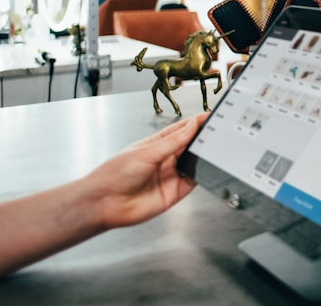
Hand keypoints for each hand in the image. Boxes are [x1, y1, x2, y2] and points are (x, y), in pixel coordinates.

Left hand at [82, 113, 205, 230]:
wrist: (105, 204)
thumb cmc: (114, 174)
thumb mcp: (147, 152)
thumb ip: (173, 141)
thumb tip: (192, 125)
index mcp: (155, 144)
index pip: (180, 130)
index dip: (194, 123)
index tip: (209, 116)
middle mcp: (164, 159)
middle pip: (189, 146)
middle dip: (201, 139)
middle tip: (215, 132)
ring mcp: (170, 175)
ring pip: (194, 163)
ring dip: (202, 157)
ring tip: (211, 149)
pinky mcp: (175, 192)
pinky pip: (193, 181)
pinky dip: (201, 175)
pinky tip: (203, 169)